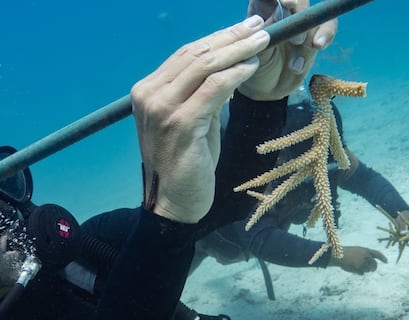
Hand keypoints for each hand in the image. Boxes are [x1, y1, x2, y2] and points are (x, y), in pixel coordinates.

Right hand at [131, 16, 269, 223]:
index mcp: (146, 91)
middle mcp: (149, 95)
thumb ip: (201, 92)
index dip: (217, 37)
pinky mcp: (180, 123)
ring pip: (205, 65)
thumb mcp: (191, 119)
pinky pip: (214, 88)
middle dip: (231, 37)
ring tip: (262, 42)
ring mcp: (161, 109)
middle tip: (260, 28)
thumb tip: (227, 63)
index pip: (185, 54)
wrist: (175, 202)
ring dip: (238, 50)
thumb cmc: (186, 163)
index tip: (243, 28)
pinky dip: (235, 74)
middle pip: (195, 54)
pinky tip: (251, 67)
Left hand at [238, 0, 337, 100]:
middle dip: (298, 12)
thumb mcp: (252, 52)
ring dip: (310, 30)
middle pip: (297, 0)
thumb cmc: (252, 67)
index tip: (285, 3)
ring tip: (301, 48)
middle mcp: (282, 9)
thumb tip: (279, 14)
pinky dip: (326, 34)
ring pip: (313, 12)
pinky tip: (319, 45)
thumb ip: (264, 34)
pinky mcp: (314, 33)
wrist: (265, 89)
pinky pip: (327, 26)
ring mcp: (300, 21)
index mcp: (261, 7)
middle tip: (296, 38)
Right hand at [329, 246, 386, 274]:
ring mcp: (363, 263)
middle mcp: (366, 256)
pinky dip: (359, 272)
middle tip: (373, 270)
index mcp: (366, 250)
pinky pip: (362, 273)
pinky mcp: (359, 269)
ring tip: (356, 266)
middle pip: (375, 264)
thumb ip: (365, 255)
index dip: (383, 258)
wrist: (338, 255)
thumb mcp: (357, 250)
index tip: (386, 262)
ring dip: (365, 269)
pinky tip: (353, 268)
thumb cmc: (346, 252)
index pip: (378, 254)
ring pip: (368, 269)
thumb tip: (371, 264)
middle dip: (374, 268)